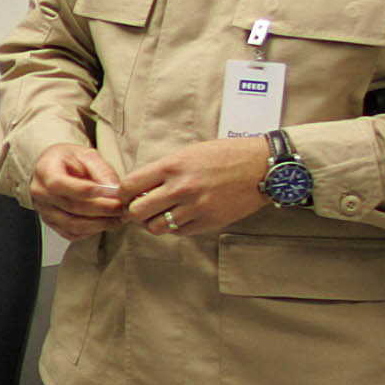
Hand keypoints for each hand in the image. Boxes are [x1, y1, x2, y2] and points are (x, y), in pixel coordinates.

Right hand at [27, 144, 127, 241]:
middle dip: (101, 208)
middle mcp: (40, 193)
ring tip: (119, 217)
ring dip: (99, 223)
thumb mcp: (85, 154)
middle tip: (122, 206)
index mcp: (44, 170)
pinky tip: (106, 223)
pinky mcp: (51, 223)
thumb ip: (100, 169)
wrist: (53, 168)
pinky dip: (91, 231)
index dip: (84, 190)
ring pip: (72, 224)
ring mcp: (44, 211)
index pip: (59, 184)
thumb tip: (114, 188)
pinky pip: (72, 233)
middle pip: (71, 206)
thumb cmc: (68, 159)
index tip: (111, 192)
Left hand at [121, 137, 272, 238]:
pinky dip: (175, 227)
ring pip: (155, 227)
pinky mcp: (208, 222)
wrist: (261, 167)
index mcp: (173, 166)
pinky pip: (178, 232)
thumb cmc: (225, 155)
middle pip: (137, 212)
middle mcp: (181, 188)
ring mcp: (195, 208)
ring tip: (162, 213)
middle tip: (142, 207)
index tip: (128, 195)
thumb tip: (137, 187)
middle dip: (135, 211)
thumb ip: (163, 170)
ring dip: (154, 222)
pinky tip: (182, 215)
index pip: (129, 186)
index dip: (123, 193)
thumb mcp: (189, 153)